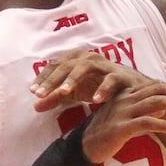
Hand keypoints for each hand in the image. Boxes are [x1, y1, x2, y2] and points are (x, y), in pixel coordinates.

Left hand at [30, 49, 146, 110]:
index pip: (55, 65)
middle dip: (52, 79)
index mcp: (76, 59)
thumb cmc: (99, 87)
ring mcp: (105, 66)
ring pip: (86, 67)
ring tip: (63, 93)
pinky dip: (103, 89)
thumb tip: (36, 106)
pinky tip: (95, 101)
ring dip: (73, 79)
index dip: (43, 77)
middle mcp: (89, 58)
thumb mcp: (75, 93)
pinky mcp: (121, 76)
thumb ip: (56, 98)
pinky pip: (111, 80)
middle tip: (40, 94)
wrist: (132, 90)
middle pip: (67, 65)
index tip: (33, 92)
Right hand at [81, 82, 165, 163]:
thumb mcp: (124, 119)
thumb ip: (143, 112)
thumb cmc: (103, 135)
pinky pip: (146, 122)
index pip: (153, 86)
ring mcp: (122, 113)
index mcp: (125, 95)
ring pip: (155, 103)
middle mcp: (124, 100)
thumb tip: (162, 109)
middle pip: (157, 91)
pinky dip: (163, 124)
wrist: (80, 148)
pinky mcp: (120, 128)